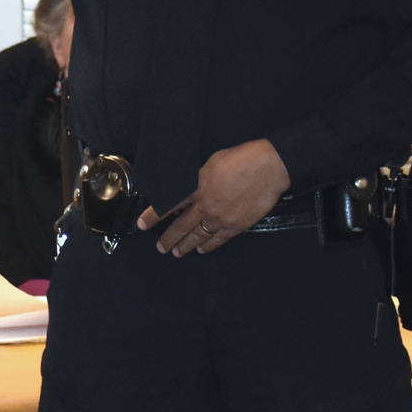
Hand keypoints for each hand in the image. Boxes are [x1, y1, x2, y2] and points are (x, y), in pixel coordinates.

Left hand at [137, 139, 290, 256]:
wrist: (268, 168)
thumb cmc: (242, 159)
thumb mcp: (213, 162)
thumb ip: (200, 177)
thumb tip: (193, 186)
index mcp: (198, 186)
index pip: (169, 203)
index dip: (154, 215)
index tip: (143, 223)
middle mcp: (205, 205)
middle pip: (181, 226)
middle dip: (168, 238)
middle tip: (160, 247)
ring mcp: (220, 217)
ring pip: (197, 236)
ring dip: (185, 246)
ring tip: (176, 252)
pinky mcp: (235, 226)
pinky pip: (217, 240)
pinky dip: (208, 246)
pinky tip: (201, 249)